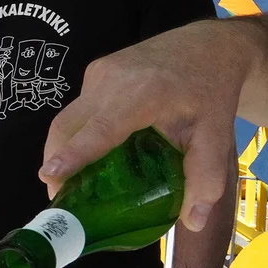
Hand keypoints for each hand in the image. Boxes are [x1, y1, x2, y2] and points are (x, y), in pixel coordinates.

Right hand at [39, 22, 243, 231]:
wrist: (208, 45)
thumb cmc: (212, 91)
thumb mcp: (217, 136)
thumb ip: (205, 178)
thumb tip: (194, 223)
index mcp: (143, 94)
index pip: (101, 129)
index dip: (73, 153)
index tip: (50, 175)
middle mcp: (112, 79)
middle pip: (68, 125)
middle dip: (55, 161)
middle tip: (57, 197)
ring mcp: (99, 73)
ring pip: (68, 117)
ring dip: (60, 149)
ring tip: (65, 182)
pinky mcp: (95, 72)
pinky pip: (77, 108)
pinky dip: (73, 134)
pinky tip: (85, 155)